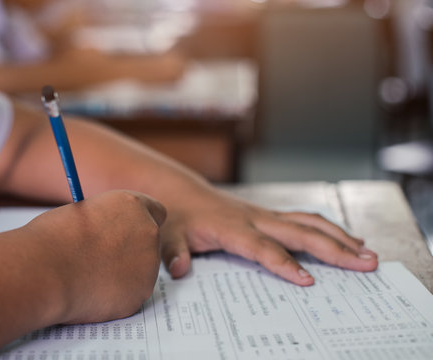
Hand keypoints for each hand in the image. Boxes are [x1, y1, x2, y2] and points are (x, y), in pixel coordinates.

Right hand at [23, 190, 165, 323]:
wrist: (44, 270)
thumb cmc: (51, 238)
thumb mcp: (81, 214)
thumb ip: (105, 222)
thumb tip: (108, 233)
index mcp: (132, 205)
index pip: (155, 212)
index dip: (139, 224)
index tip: (126, 232)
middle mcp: (148, 232)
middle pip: (150, 243)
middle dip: (133, 251)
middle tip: (103, 259)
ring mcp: (148, 266)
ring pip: (141, 272)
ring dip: (123, 274)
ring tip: (88, 276)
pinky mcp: (140, 294)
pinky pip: (130, 294)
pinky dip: (115, 296)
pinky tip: (90, 292)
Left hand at [160, 189, 377, 285]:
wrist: (185, 194)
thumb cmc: (179, 218)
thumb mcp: (168, 236)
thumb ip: (173, 253)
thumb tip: (179, 270)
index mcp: (231, 227)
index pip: (262, 248)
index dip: (284, 264)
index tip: (308, 281)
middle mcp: (254, 219)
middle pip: (299, 233)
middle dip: (333, 249)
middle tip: (365, 264)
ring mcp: (265, 215)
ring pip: (308, 222)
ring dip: (339, 237)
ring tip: (367, 254)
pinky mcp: (270, 215)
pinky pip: (304, 219)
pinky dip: (328, 229)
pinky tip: (347, 239)